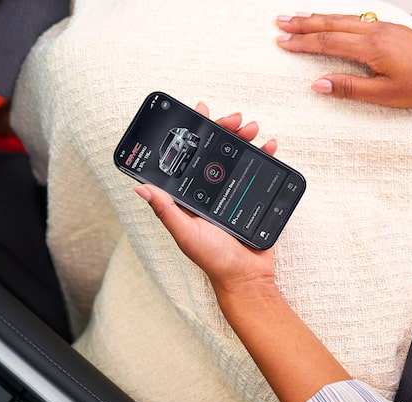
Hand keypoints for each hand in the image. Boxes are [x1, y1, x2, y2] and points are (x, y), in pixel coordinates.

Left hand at [135, 102, 279, 296]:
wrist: (249, 277)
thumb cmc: (214, 260)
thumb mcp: (186, 234)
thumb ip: (167, 211)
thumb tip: (141, 188)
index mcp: (190, 196)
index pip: (189, 158)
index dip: (193, 134)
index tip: (198, 114)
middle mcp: (210, 190)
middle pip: (216, 150)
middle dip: (224, 130)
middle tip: (234, 119)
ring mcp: (232, 191)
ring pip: (237, 155)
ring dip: (245, 137)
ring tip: (252, 128)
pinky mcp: (253, 194)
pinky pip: (260, 168)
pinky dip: (266, 154)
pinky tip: (270, 145)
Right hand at [276, 13, 411, 107]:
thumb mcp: (384, 95)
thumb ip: (349, 88)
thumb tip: (319, 83)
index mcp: (372, 47)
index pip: (328, 42)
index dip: (302, 43)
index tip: (283, 42)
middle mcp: (377, 31)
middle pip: (332, 24)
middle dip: (304, 23)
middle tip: (281, 22)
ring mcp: (385, 27)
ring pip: (344, 18)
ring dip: (319, 18)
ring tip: (299, 18)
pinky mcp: (392, 29)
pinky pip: (357, 19)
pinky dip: (338, 19)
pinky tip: (332, 20)